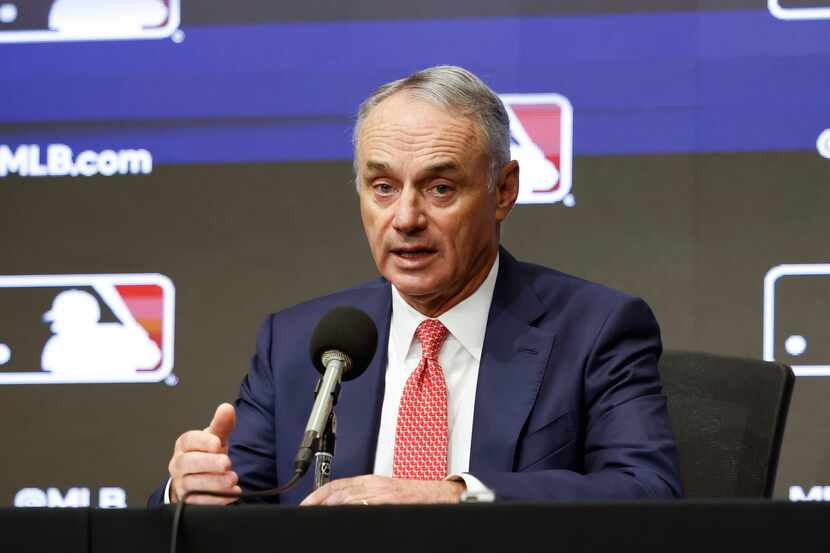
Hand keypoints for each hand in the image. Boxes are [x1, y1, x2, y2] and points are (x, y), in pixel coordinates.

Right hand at [167, 403, 240, 504]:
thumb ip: (222, 424)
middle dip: (208, 463)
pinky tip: (232, 494)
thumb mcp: (215, 438)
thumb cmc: (206, 454)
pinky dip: (216, 499)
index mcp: (184, 445)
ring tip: (233, 479)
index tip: (217, 443)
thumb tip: (227, 408)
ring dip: (214, 483)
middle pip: (188, 463)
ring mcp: (182, 484)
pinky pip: (199, 503)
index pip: (189, 441)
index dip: (202, 442)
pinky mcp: (188, 502)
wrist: (195, 478)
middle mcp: (179, 465)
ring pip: (193, 484)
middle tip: (226, 463)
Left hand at [300, 475, 464, 505]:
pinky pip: (365, 507)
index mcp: (369, 480)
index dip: (317, 495)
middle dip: (318, 503)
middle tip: (305, 513)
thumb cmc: (413, 497)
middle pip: (338, 492)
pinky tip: (340, 519)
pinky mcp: (390, 503)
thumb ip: (364, 496)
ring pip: (348, 499)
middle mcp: (373, 485)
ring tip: (318, 518)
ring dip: (330, 508)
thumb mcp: (385, 491)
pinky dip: (350, 511)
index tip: (305, 505)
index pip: (336, 484)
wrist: (439, 496)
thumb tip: (340, 506)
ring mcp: (381, 494)